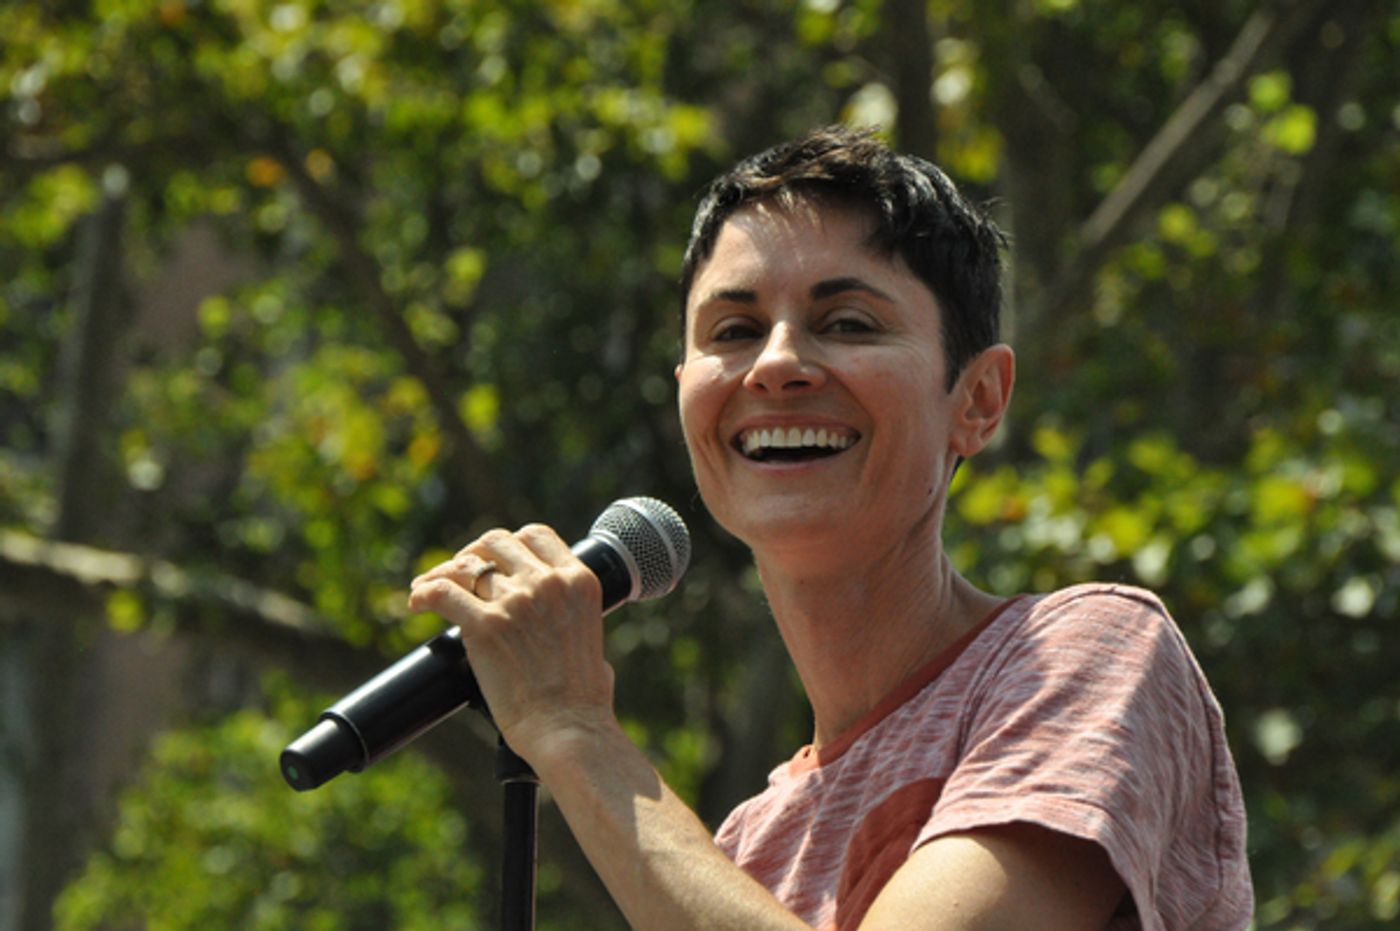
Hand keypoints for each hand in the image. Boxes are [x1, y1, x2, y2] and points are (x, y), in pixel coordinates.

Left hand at [408, 524, 615, 761]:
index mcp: (578, 581)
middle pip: (496, 543)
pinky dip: (425, 593)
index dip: (509, 545)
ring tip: (426, 587)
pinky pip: (443, 593)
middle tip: (459, 574)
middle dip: (473, 554)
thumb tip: (569, 635)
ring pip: (465, 567)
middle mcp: (546, 582)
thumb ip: (577, 624)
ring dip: (442, 574)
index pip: (536, 536)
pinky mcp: (484, 625)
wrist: (567, 728)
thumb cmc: (582, 700)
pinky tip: (417, 602)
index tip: (494, 560)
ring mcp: (515, 600)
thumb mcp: (594, 643)